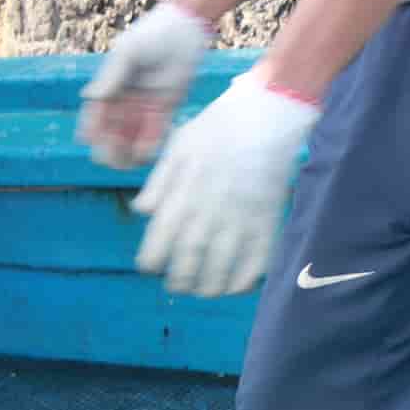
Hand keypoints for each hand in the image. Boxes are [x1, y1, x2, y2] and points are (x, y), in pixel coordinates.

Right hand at [77, 1, 214, 169]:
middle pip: (110, 133)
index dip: (91, 130)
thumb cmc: (152, 36)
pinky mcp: (163, 110)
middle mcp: (123, 102)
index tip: (90, 141)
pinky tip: (148, 153)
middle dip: (109, 147)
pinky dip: (150, 146)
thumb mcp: (128, 53)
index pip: (94, 116)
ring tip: (132, 160)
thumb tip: (88, 97)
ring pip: (130, 139)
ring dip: (128, 153)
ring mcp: (142, 108)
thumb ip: (111, 76)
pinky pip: (154, 134)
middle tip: (113, 156)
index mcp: (108, 89)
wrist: (185, 31)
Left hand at [130, 73, 320, 296]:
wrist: (265, 118)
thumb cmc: (215, 129)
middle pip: (189, 261)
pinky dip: (245, 280)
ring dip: (209, 286)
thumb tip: (141, 211)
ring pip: (221, 267)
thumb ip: (158, 184)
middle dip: (179, 280)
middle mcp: (208, 214)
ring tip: (202, 291)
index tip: (149, 268)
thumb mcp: (176, 149)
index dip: (151, 261)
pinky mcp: (267, 222)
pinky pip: (257, 261)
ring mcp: (239, 221)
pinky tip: (235, 288)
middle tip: (176, 286)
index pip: (159, 242)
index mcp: (181, 197)